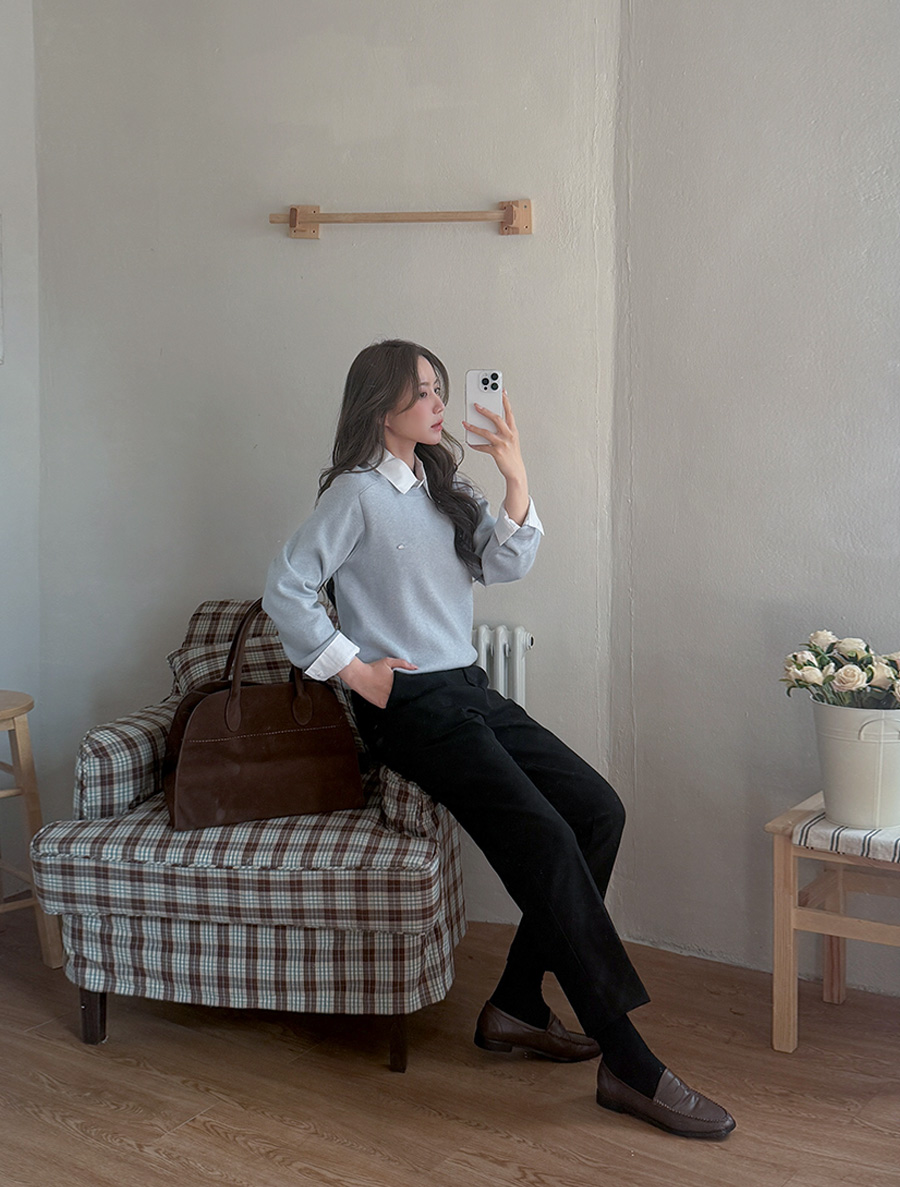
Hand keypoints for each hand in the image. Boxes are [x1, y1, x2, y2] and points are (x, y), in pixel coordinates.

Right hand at [339, 655, 417, 707]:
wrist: (357, 675)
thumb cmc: (372, 668)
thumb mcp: (388, 662)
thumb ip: (403, 664)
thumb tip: (415, 667)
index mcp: (395, 683)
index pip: (408, 689)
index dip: (409, 688)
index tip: (409, 686)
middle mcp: (391, 693)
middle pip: (402, 695)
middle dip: (402, 692)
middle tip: (397, 687)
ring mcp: (385, 700)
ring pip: (396, 701)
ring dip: (396, 697)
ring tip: (389, 690)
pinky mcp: (380, 704)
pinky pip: (388, 705)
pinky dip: (389, 701)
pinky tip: (385, 694)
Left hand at [463, 391, 529, 524]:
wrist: (516, 472)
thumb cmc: (512, 455)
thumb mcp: (511, 440)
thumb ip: (503, 430)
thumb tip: (488, 422)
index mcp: (513, 430)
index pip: (509, 412)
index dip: (505, 400)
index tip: (501, 390)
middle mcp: (509, 435)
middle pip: (496, 418)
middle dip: (485, 410)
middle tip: (475, 404)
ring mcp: (503, 443)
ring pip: (486, 432)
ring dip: (474, 427)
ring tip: (466, 423)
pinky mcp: (496, 452)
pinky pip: (483, 446)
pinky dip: (475, 444)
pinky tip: (470, 442)